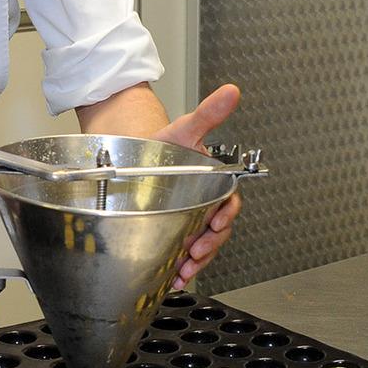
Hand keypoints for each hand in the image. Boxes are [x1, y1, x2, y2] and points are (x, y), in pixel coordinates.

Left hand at [154, 84, 241, 289]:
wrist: (136, 154)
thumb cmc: (164, 144)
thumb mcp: (184, 128)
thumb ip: (208, 113)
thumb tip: (230, 92)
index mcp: (212, 185)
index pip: (228, 205)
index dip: (225, 216)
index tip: (216, 223)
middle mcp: (203, 205)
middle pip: (215, 232)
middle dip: (209, 247)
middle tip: (196, 253)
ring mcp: (187, 220)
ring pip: (200, 247)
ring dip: (196, 262)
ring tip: (184, 270)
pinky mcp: (171, 232)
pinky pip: (180, 253)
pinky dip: (178, 267)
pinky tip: (172, 275)